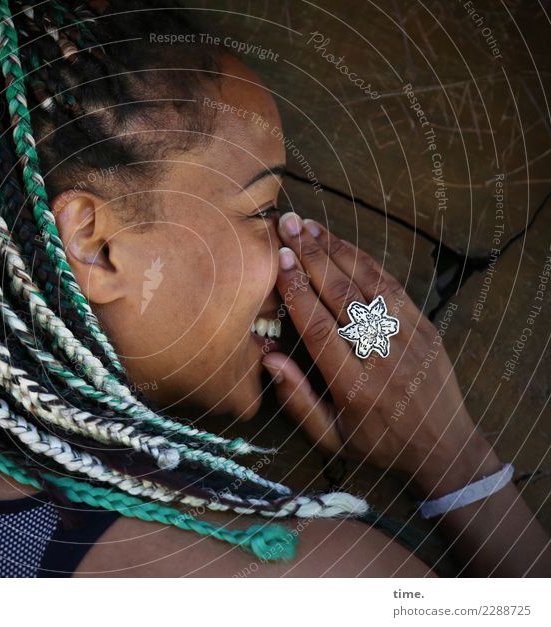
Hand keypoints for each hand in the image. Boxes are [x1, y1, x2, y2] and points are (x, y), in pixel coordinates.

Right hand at [262, 212, 501, 498]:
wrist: (443, 448)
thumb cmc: (377, 444)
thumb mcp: (330, 438)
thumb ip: (298, 399)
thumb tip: (268, 356)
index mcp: (354, 388)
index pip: (319, 328)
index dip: (297, 290)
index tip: (278, 259)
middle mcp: (383, 358)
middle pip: (342, 297)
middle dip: (311, 257)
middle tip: (287, 225)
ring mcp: (409, 339)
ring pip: (369, 284)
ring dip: (337, 250)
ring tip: (309, 226)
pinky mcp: (425, 328)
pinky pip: (393, 287)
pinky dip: (365, 261)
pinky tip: (342, 244)